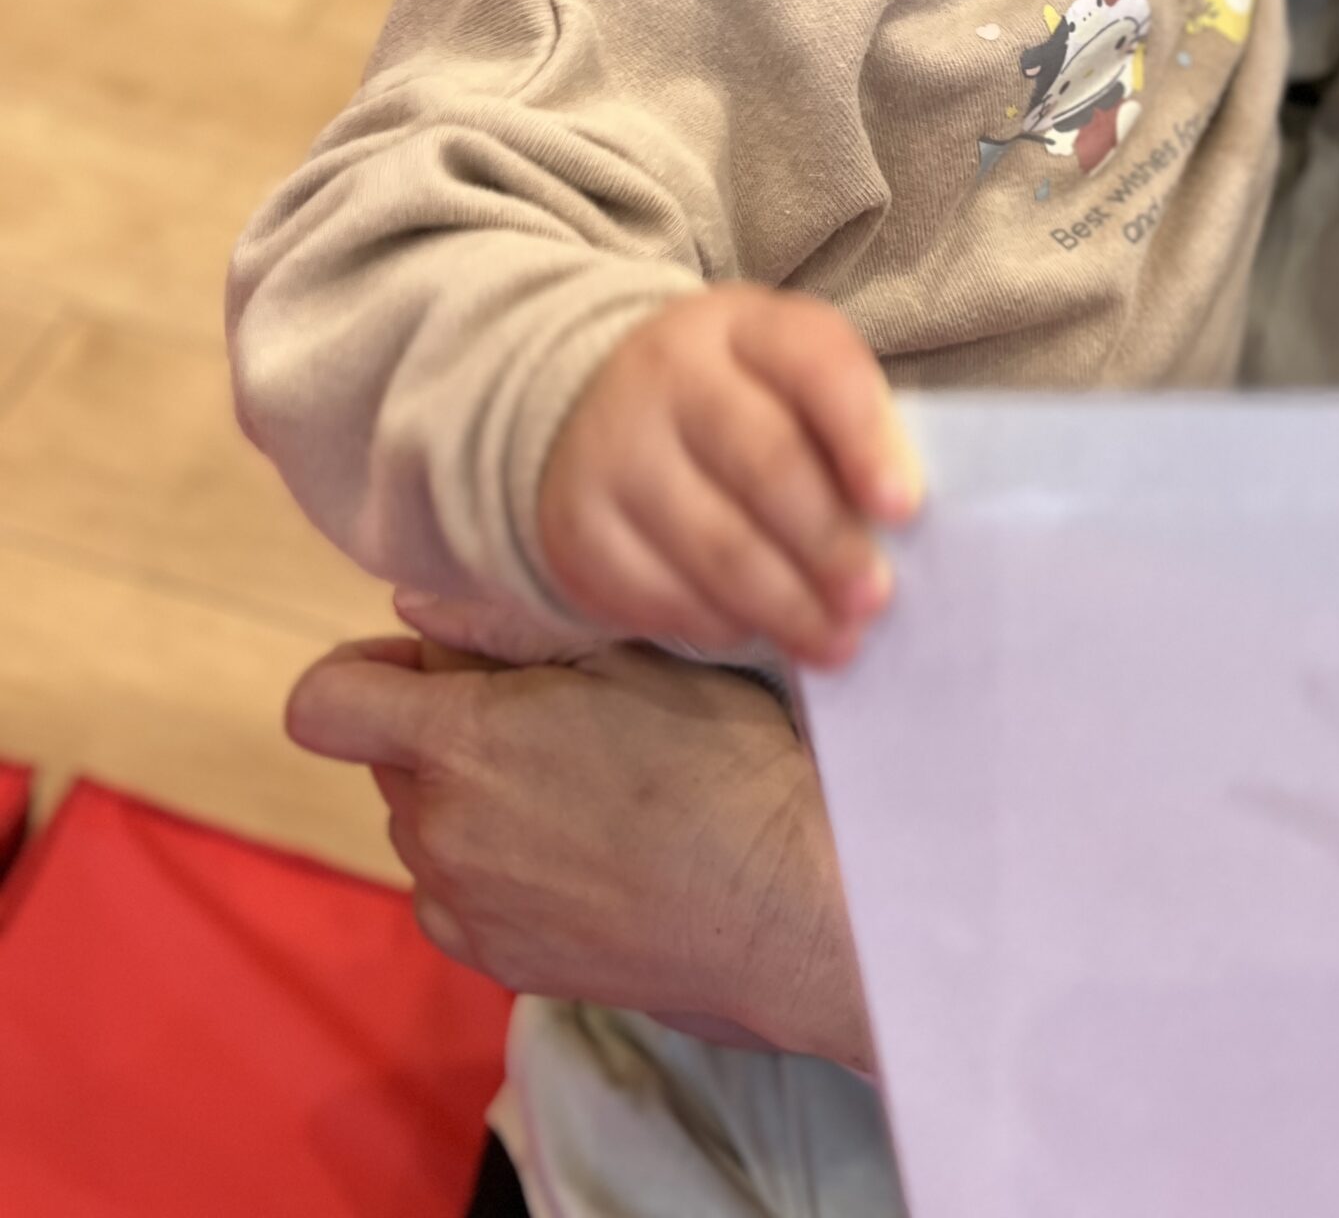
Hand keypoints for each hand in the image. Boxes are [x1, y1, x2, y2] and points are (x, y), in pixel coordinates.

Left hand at [285, 623, 875, 1073]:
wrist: (782, 903)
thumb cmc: (720, 759)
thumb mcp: (627, 654)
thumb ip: (501, 626)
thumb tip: (413, 606)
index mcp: (460, 742)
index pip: (323, 703)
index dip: (365, 671)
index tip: (431, 662)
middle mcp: (440, 833)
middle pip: (387, 757)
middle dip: (440, 723)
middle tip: (543, 710)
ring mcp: (464, 909)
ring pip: (424, 825)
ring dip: (467, 794)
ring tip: (572, 783)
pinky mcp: (498, 964)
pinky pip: (456, 894)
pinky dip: (489, 865)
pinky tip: (573, 849)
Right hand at [537, 285, 921, 667]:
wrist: (586, 404)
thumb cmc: (730, 399)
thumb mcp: (784, 376)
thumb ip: (844, 428)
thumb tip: (898, 528)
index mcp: (742, 325)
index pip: (815, 365)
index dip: (865, 438)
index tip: (904, 507)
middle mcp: (670, 375)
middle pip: (763, 461)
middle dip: (829, 540)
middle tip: (874, 597)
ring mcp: (615, 450)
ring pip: (714, 542)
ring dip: (787, 603)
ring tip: (837, 639)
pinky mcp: (579, 527)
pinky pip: (660, 591)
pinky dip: (722, 620)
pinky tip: (762, 630)